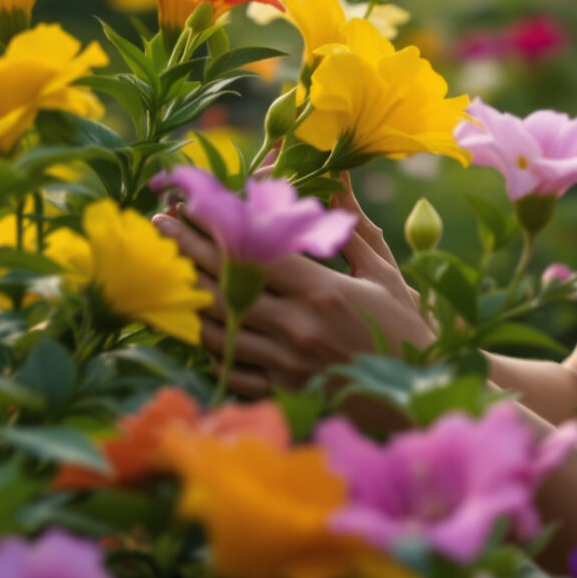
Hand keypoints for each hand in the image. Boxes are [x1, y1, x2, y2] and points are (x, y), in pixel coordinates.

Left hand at [154, 181, 433, 397]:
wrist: (416, 397)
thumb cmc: (404, 328)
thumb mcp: (384, 273)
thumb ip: (352, 228)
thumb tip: (336, 180)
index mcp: (323, 291)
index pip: (253, 251)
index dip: (216, 226)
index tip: (190, 204)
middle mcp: (298, 328)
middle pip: (226, 284)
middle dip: (188, 250)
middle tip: (160, 225)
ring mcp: (286, 364)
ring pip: (219, 326)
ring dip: (190, 295)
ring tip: (171, 270)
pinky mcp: (281, 392)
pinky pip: (231, 366)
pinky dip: (210, 343)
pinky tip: (198, 322)